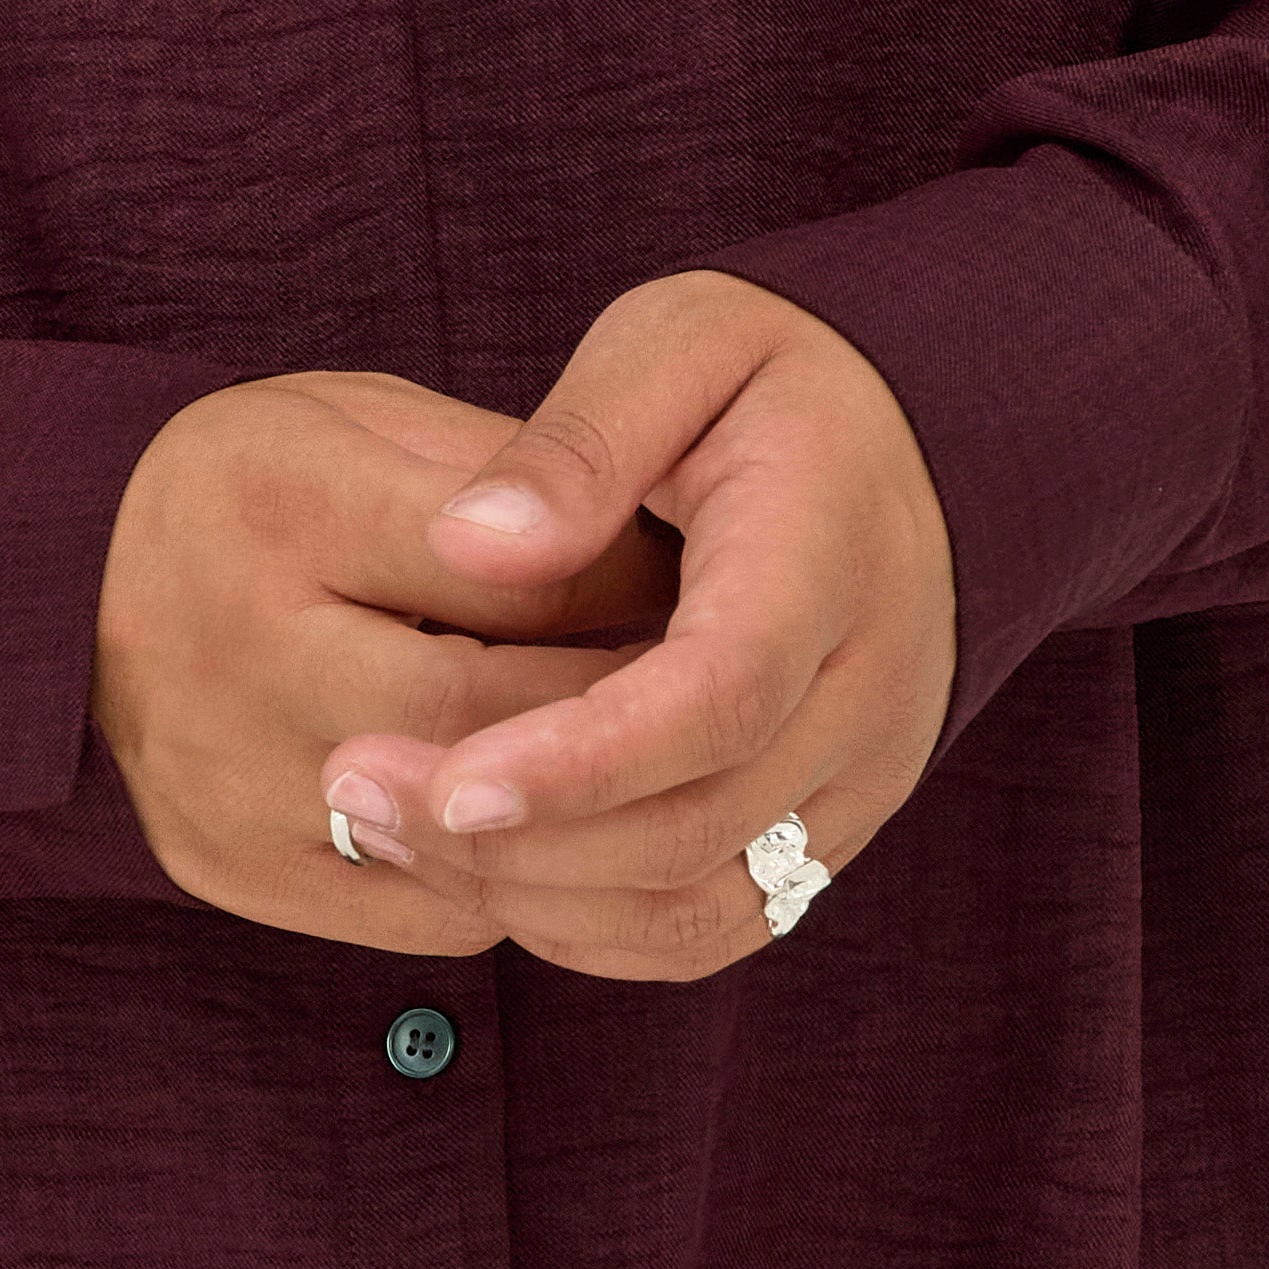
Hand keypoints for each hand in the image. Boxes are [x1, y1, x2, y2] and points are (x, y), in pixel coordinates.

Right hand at [92, 370, 679, 945]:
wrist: (68, 579)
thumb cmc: (259, 484)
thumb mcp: (370, 423)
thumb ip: (511, 489)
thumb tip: (669, 574)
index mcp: (276, 501)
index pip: (518, 577)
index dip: (642, 599)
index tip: (716, 602)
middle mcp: (231, 654)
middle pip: (493, 723)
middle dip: (626, 721)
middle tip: (714, 706)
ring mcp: (221, 783)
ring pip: (471, 846)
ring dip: (584, 818)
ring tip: (654, 772)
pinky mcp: (230, 870)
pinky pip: (431, 914)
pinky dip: (516, 877)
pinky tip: (553, 830)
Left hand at [314, 274, 957, 982]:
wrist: (917, 448)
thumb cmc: (772, 381)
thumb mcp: (683, 341)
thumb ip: (582, 440)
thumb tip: (472, 546)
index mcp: (830, 563)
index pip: (717, 696)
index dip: (579, 760)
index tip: (442, 781)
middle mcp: (869, 697)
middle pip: (695, 826)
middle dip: (515, 838)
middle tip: (351, 783)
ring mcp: (859, 781)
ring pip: (701, 907)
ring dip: (537, 893)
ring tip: (385, 823)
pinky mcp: (828, 830)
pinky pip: (712, 926)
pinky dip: (589, 923)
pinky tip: (477, 864)